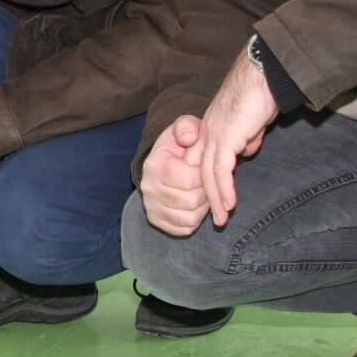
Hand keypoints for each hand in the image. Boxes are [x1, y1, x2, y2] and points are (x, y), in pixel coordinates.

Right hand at [140, 116, 207, 235]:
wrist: (164, 161)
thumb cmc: (179, 145)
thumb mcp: (184, 128)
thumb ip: (188, 127)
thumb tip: (190, 138)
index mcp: (154, 165)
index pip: (189, 179)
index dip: (204, 174)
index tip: (205, 165)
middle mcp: (148, 187)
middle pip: (192, 200)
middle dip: (206, 191)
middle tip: (207, 181)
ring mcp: (151, 206)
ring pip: (191, 217)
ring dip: (204, 206)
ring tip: (203, 191)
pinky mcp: (156, 220)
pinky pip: (185, 228)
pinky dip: (196, 219)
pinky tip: (196, 204)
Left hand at [198, 51, 277, 228]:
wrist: (264, 74)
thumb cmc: (261, 93)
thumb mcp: (251, 122)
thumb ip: (246, 137)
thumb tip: (246, 152)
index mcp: (210, 127)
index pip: (203, 159)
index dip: (207, 182)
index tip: (215, 202)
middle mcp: (207, 131)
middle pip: (201, 170)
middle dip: (207, 196)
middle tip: (214, 218)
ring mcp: (214, 133)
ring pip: (208, 173)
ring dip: (215, 199)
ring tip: (221, 220)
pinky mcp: (226, 136)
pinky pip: (221, 169)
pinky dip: (224, 189)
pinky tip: (229, 204)